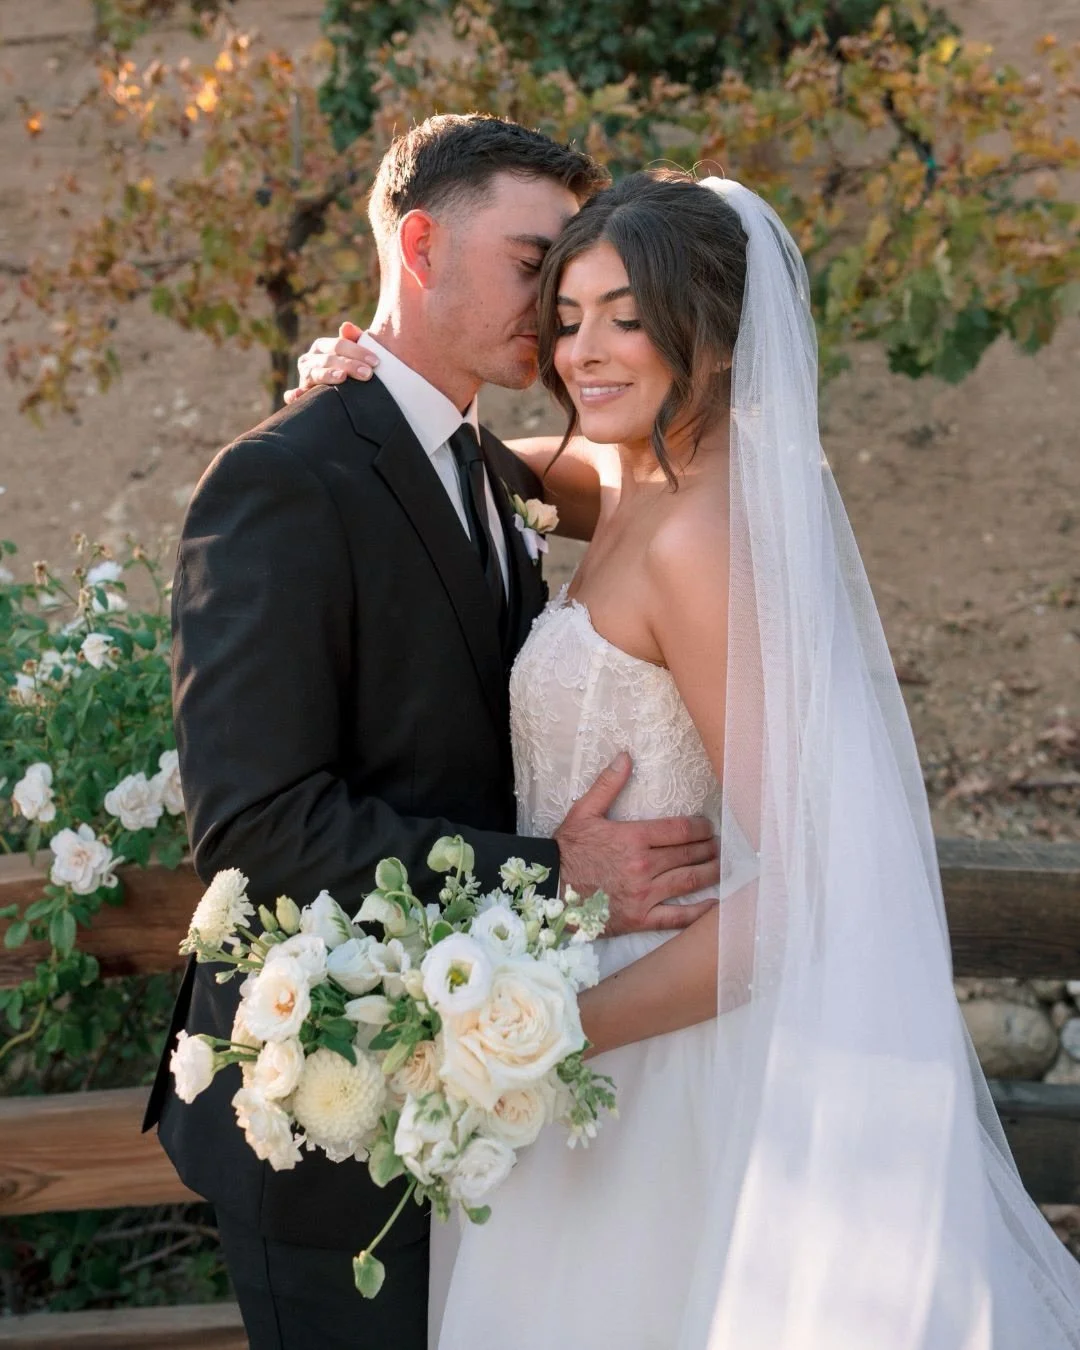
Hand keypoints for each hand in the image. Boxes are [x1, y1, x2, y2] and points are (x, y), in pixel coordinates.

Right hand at [283, 321, 378, 404]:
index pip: (339, 345)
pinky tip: (296, 395)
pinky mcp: (301, 393)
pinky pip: (294, 394)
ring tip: (342, 377)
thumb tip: (346, 326)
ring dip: (329, 375)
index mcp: (322, 346)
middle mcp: (310, 359)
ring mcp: (304, 376)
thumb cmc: (352, 368)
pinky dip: (294, 395)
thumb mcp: (355, 353)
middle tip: (368, 374)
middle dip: (349, 365)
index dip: (358, 351)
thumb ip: (354, 338)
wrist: (343, 391)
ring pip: (316, 374)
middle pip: (329, 359)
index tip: (375, 361)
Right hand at [554, 752, 720, 936]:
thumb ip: (608, 785)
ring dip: (711, 872)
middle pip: (689, 854)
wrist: (548, 891)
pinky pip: (676, 917)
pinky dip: (698, 912)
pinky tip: (713, 903)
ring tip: (721, 867)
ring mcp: (644, 894)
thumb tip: (626, 756)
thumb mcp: (583, 812)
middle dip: (708, 848)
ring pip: (689, 881)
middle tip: (719, 845)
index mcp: (633, 838)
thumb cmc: (566, 850)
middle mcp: (643, 866)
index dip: (700, 827)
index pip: (680, 830)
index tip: (708, 827)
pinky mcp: (640, 918)